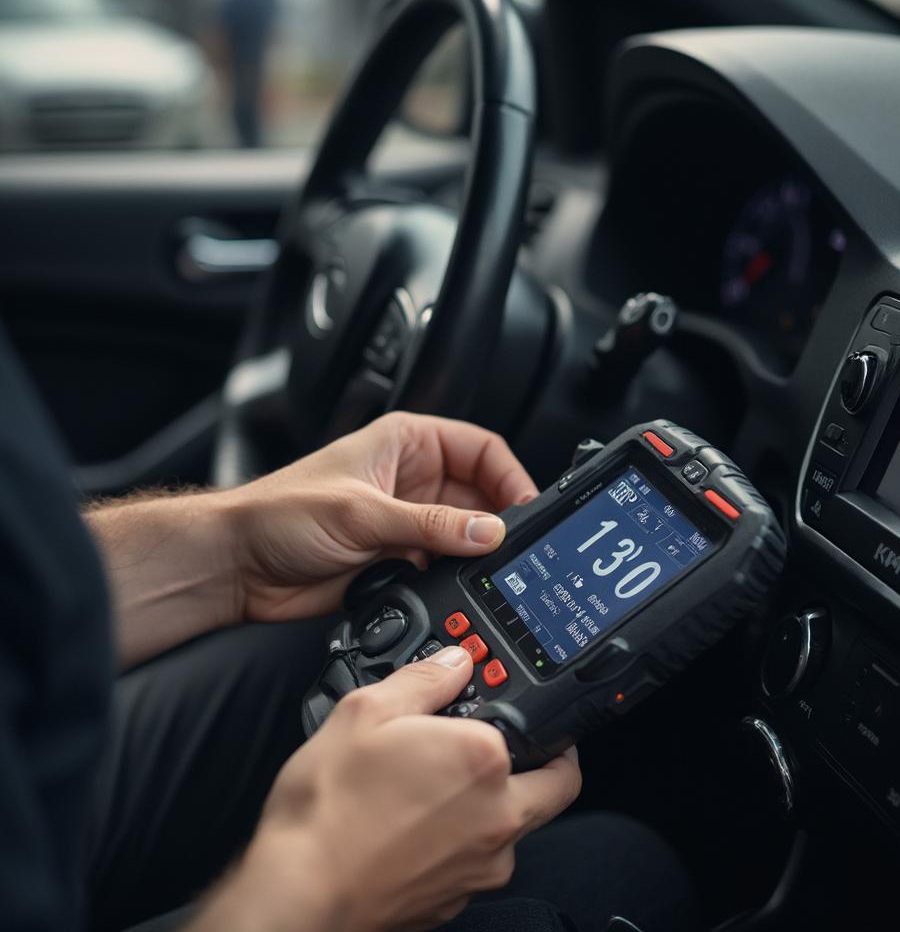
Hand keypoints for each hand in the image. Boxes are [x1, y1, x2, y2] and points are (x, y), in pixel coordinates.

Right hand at [190, 646, 581, 931]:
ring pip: (515, 828)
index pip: (545, 734)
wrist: (296, 894)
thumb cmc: (329, 809)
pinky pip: (478, 861)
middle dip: (542, 762)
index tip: (504, 707)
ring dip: (495, 803)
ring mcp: (481, 868)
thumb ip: (423, 678)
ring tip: (441, 783)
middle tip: (510, 743)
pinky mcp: (456, 901)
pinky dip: (462, 840)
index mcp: (485, 762)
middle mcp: (498, 820)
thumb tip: (454, 662)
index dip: (524, 715)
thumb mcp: (365, 712)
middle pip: (555, 787)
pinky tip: (418, 823)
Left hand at [223, 412, 538, 623]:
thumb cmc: (279, 512)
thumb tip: (489, 531)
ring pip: (465, 536)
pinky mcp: (398, 559)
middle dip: (498, 521)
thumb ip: (431, 526)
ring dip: (475, 554)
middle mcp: (413, 480)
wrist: (238, 565)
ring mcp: (407, 522)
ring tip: (485, 570)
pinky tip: (455, 587)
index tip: (528, 508)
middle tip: (513, 549)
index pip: (481, 449)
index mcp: (407, 444)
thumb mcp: (363, 512)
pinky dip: (454, 579)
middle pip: (481, 495)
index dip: (509, 475)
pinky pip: (443, 568)